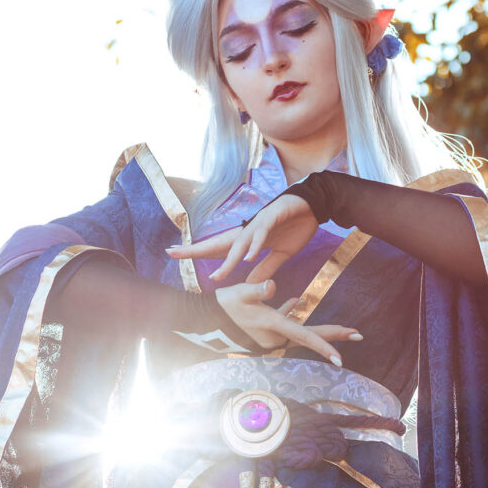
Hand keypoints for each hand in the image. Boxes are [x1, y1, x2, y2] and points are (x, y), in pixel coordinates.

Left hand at [167, 194, 317, 282]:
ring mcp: (260, 223)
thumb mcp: (281, 253)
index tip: (174, 255)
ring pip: (240, 242)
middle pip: (219, 243)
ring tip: (218, 274)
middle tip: (172, 253)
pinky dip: (256, 245)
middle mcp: (248, 230)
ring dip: (230, 259)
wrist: (315, 206)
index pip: (219, 249)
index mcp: (248, 240)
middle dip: (197, 249)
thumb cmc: (296, 226)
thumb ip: (265, 267)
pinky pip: (262, 233)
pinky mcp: (273, 216)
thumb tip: (250, 282)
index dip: (198, 252)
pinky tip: (249, 256)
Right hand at [215, 279, 360, 365]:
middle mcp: (275, 336)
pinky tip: (297, 301)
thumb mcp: (240, 294)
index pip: (304, 336)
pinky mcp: (264, 332)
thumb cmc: (222, 306)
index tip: (342, 358)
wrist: (204, 321)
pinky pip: (284, 324)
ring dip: (319, 330)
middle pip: (311, 336)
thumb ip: (257, 289)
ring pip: (300, 331)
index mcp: (274, 326)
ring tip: (342, 329)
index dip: (323, 346)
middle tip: (360, 334)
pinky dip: (291, 314)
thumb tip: (272, 286)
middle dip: (335, 336)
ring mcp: (270, 336)